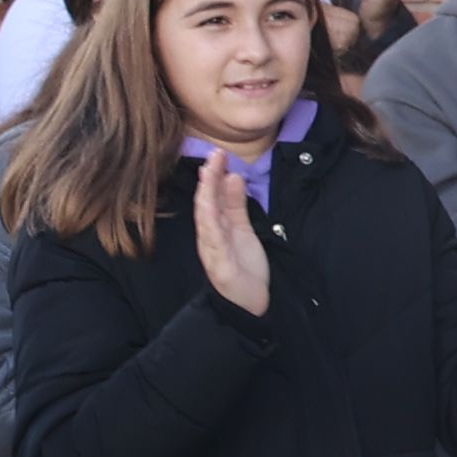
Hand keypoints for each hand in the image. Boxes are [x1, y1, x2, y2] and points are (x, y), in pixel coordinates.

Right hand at [194, 153, 271, 315]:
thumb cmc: (245, 265)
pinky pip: (213, 242)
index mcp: (217, 227)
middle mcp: (211, 236)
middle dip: (209, 178)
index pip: (212, 197)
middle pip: (206, 203)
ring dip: (207, 194)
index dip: (213, 175)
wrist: (250, 302)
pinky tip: (209, 206)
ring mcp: (213, 250)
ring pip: (205, 218)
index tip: (218, 154)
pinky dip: (210, 223)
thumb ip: (236, 205)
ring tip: (210, 172)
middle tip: (214, 154)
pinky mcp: (220, 266)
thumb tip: (233, 176)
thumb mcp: (243, 229)